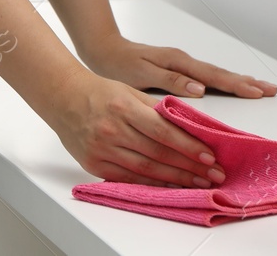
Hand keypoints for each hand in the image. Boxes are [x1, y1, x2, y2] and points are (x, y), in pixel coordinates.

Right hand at [44, 69, 227, 187]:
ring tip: (198, 183)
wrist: (63, 99)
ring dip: (176, 178)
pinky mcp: (94, 164)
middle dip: (190, 166)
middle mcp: (112, 130)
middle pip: (158, 153)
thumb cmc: (99, 93)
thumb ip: (156, 109)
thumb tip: (187, 125)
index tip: (209, 156)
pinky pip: (129, 178)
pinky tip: (170, 185)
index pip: (162, 131)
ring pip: (146, 169)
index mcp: (123, 107)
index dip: (188, 146)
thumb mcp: (129, 91)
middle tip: (213, 174)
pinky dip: (152, 183)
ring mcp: (102, 149)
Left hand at [83, 35, 276, 98]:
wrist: (104, 50)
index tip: (259, 92)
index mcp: (179, 63)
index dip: (237, 86)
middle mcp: (184, 62)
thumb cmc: (119, 65)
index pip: (214, 77)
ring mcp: (183, 64)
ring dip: (239, 82)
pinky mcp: (179, 69)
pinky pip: (207, 77)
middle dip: (247, 82)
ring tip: (260, 88)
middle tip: (272, 89)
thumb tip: (200, 88)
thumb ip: (171, 80)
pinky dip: (223, 82)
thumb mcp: (142, 74)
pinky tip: (230, 87)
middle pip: (221, 74)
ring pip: (216, 75)